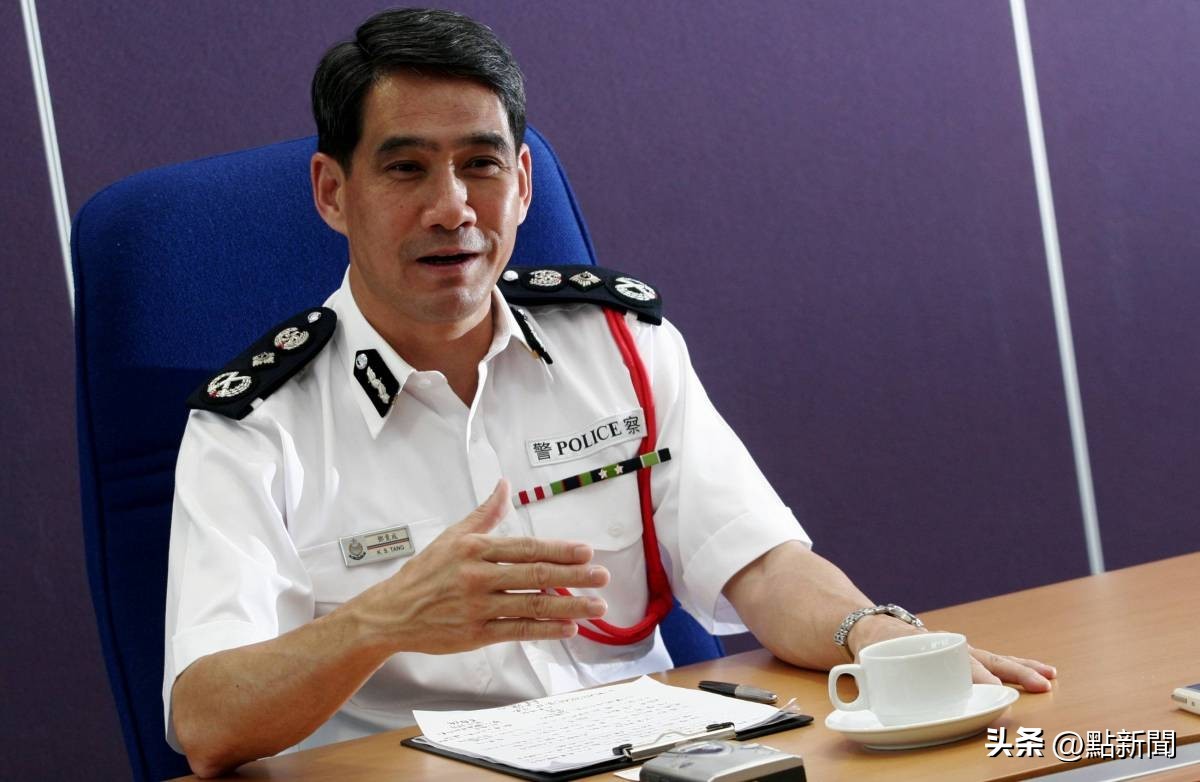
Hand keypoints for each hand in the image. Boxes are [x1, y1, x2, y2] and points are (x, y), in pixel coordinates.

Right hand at [343, 479, 609, 654]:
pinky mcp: (475, 635)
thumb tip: (504, 485)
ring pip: (532, 605)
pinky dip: (545, 631)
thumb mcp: (452, 536)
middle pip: (535, 575)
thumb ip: (484, 513)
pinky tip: (568, 628)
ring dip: (568, 606)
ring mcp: (477, 608)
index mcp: (474, 549)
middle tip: (603, 577)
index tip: (586, 552)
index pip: (526, 548)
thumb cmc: (425, 573)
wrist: (392, 613)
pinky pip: (518, 631)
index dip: (559, 550)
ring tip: (596, 606)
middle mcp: (477, 577)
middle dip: (574, 577)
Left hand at [851, 616, 1056, 691]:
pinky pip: (994, 661)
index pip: (955, 663)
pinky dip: (1019, 667)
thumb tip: (851, 685)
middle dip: (1012, 673)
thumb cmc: (872, 647)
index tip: (990, 684)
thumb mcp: (864, 659)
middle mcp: (946, 648)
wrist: (870, 627)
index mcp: (924, 648)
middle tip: (1040, 685)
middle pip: (983, 660)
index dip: (973, 674)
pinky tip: (1042, 675)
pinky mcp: (963, 657)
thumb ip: (857, 675)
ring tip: (1049, 678)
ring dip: (1023, 669)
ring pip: (995, 659)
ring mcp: (957, 651)